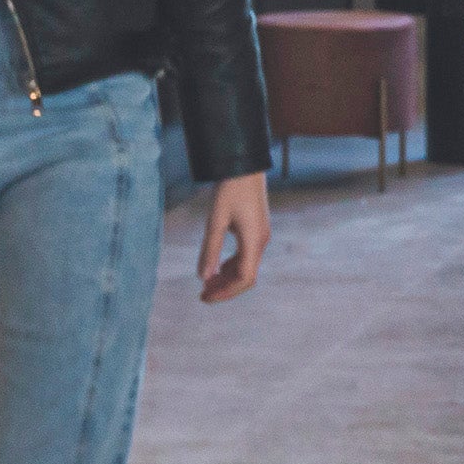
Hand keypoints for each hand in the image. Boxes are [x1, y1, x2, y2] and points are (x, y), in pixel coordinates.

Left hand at [196, 176, 269, 300]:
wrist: (244, 165)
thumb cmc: (230, 190)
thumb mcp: (216, 220)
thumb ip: (209, 250)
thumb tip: (202, 278)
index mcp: (253, 241)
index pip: (244, 279)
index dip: (225, 292)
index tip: (205, 297)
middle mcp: (260, 242)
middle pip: (246, 277)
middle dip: (225, 288)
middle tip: (203, 294)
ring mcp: (260, 236)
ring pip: (246, 267)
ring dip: (227, 278)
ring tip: (206, 283)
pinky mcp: (256, 230)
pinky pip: (246, 257)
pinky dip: (231, 266)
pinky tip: (217, 267)